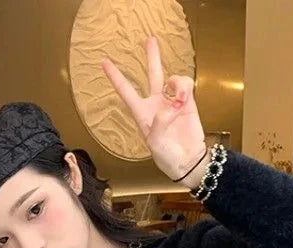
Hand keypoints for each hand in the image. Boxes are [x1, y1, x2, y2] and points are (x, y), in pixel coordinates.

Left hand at [103, 36, 206, 181]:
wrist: (188, 162)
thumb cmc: (167, 156)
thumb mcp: (155, 143)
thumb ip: (160, 122)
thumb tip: (171, 106)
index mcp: (141, 113)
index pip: (125, 91)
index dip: (115, 77)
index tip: (104, 63)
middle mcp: (156, 104)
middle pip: (153, 75)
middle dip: (152, 57)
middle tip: (150, 40)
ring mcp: (172, 102)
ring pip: (172, 80)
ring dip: (177, 86)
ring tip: (180, 102)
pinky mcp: (187, 103)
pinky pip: (185, 86)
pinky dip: (185, 90)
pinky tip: (185, 101)